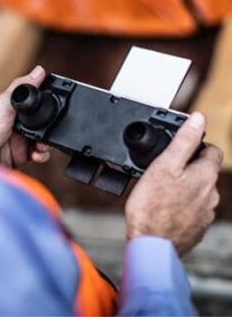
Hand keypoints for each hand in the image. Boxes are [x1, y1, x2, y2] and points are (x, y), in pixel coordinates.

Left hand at [0, 66, 50, 167]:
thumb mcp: (2, 105)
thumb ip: (21, 89)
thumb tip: (39, 71)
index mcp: (11, 107)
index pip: (34, 102)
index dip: (47, 104)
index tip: (57, 107)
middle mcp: (14, 123)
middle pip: (40, 122)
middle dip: (49, 128)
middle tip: (50, 131)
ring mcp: (16, 140)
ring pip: (40, 140)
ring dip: (46, 144)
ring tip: (42, 147)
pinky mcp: (17, 157)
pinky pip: (35, 155)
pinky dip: (41, 156)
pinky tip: (37, 156)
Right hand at [125, 112, 222, 255]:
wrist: (150, 244)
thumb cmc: (151, 206)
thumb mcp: (164, 165)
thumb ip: (183, 140)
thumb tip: (199, 119)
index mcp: (205, 176)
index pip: (213, 151)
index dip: (197, 145)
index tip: (181, 148)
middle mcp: (210, 194)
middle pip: (205, 171)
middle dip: (189, 166)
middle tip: (166, 168)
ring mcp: (205, 213)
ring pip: (199, 190)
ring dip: (185, 186)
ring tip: (162, 188)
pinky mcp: (196, 227)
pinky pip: (193, 209)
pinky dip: (182, 204)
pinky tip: (165, 206)